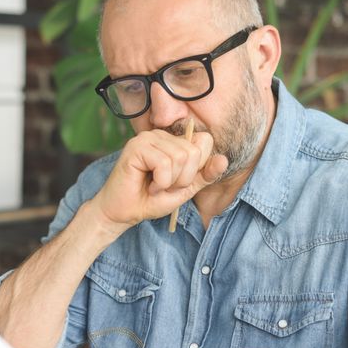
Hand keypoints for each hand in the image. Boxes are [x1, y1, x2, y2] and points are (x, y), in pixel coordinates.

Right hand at [92, 128, 227, 229]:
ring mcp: (148, 138)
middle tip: (163, 186)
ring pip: (180, 157)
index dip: (197, 169)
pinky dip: (160, 182)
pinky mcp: (136, 146)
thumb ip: (205, 175)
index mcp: (175, 141)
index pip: (205, 141)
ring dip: (170, 182)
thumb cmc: (150, 200)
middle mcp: (162, 135)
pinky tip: (147, 184)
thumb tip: (224, 160)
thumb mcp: (185, 189)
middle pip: (194, 152)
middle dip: (182, 179)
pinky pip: (164, 163)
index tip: (178, 181)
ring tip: (155, 186)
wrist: (124, 213)